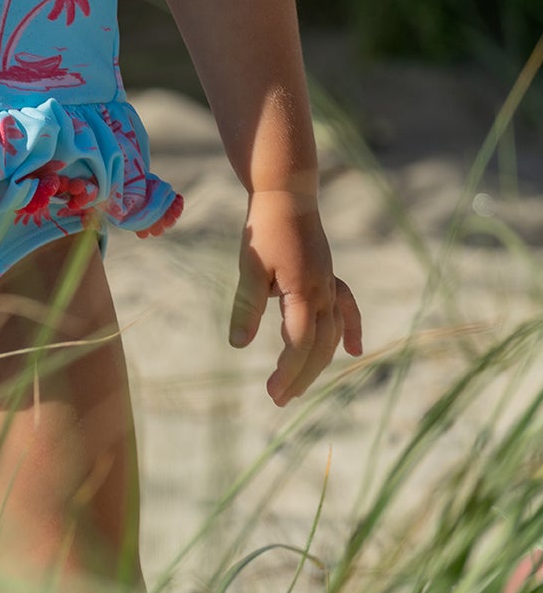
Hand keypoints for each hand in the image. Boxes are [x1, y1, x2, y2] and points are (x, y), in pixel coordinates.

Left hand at [229, 188, 362, 405]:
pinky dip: (352, 328)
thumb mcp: (250, 266)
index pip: (299, 343)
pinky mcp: (328, 276)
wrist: (286, 192)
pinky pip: (346, 308)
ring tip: (299, 386)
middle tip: (279, 400)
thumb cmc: (264, 227)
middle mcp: (322, 292)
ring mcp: (329, 284)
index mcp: (303, 292)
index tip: (272, 393)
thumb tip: (238, 345)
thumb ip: (247, 306)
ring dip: (319, 361)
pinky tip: (354, 350)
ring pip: (332, 332)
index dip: (287, 371)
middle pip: (318, 345)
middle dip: (301, 375)